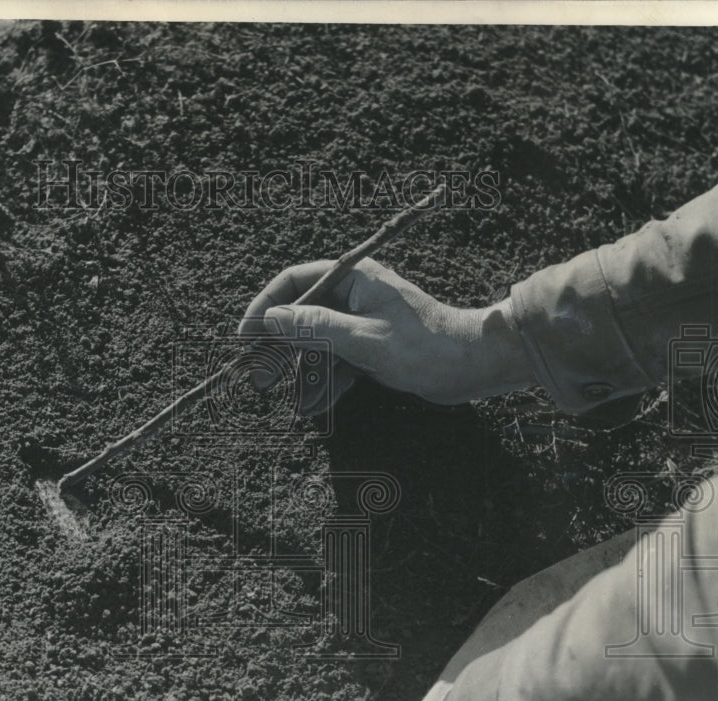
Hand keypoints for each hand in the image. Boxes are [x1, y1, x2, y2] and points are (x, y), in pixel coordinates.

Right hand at [238, 258, 532, 411]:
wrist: (472, 366)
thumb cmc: (425, 347)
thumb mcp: (363, 339)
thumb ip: (315, 326)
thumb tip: (273, 318)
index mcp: (353, 278)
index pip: (293, 282)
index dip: (264, 308)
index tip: (246, 338)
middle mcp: (354, 295)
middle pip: (300, 315)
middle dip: (278, 348)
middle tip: (257, 378)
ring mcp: (361, 322)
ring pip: (317, 343)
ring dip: (300, 371)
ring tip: (284, 399)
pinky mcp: (371, 347)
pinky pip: (337, 362)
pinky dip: (325, 382)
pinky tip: (313, 405)